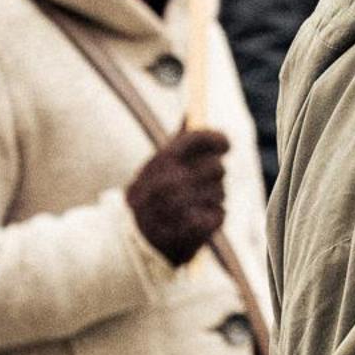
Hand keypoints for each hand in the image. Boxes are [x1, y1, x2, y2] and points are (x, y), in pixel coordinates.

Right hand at [125, 129, 228, 267]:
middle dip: (214, 176)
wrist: (130, 242)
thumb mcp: (154, 167)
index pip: (201, 138)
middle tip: (200, 185)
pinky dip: (212, 219)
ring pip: (220, 192)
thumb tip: (192, 111)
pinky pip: (220, 214)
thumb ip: (177, 141)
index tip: (224, 146)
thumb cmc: (148, 198)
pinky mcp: (193, 228)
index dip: (219, 140)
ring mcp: (182, 205)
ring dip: (212, 199)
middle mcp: (171, 180)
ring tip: (190, 206)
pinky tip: (195, 222)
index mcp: (162, 161)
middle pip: (218, 167)